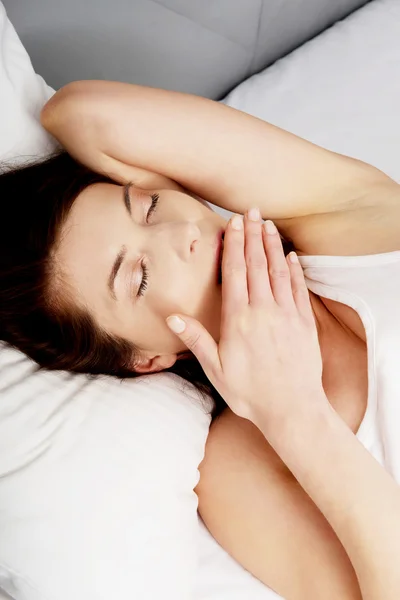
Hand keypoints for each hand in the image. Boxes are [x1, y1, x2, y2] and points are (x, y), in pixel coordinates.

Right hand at [166, 209, 326, 430]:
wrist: (292, 409)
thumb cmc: (250, 393)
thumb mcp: (216, 369)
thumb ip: (196, 339)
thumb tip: (172, 316)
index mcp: (239, 319)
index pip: (235, 272)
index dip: (234, 244)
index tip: (233, 223)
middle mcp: (263, 310)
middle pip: (256, 264)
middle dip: (252, 235)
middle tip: (251, 212)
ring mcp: (287, 314)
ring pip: (278, 271)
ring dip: (272, 246)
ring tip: (268, 225)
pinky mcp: (305, 323)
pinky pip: (298, 289)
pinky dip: (294, 269)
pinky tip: (290, 256)